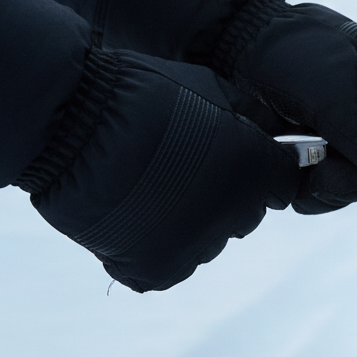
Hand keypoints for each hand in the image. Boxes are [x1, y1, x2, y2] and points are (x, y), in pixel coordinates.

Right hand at [19, 49, 300, 291]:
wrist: (73, 124)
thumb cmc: (140, 92)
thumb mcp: (210, 86)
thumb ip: (248, 116)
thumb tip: (273, 131)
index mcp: (257, 169)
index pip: (283, 183)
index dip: (261, 170)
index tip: (238, 158)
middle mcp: (236, 213)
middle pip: (244, 212)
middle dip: (224, 192)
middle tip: (181, 167)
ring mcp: (196, 247)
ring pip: (205, 238)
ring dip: (187, 218)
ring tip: (146, 185)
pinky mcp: (157, 271)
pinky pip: (168, 263)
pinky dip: (150, 244)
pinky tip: (128, 211)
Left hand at [214, 0, 356, 220]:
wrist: (229, 43)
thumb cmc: (281, 48)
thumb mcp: (326, 84)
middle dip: (356, 180)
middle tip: (320, 177)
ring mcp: (344, 130)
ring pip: (355, 181)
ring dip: (327, 186)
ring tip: (298, 167)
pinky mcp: (316, 147)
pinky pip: (325, 183)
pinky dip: (306, 185)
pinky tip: (286, 169)